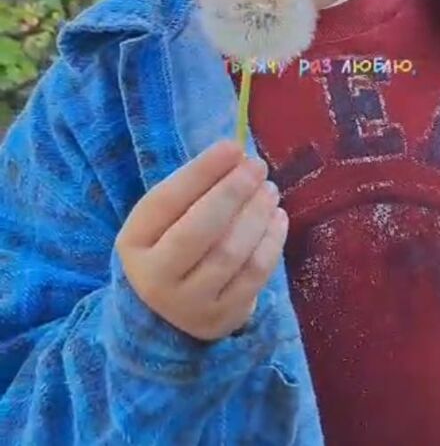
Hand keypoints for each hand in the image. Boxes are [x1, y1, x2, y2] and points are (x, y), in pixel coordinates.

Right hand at [115, 140, 287, 340]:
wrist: (165, 315)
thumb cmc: (170, 246)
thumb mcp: (165, 219)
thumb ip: (194, 189)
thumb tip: (238, 155)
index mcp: (134, 244)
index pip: (166, 202)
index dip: (202, 172)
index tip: (233, 146)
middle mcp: (155, 280)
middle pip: (199, 230)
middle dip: (233, 192)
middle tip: (257, 166)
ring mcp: (189, 305)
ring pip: (230, 254)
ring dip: (257, 214)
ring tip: (269, 189)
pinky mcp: (222, 320)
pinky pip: (254, 276)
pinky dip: (271, 241)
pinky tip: (278, 217)